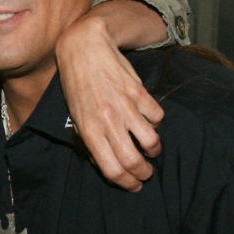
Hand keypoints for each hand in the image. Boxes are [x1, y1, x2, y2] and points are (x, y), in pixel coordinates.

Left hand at [56, 4, 163, 190]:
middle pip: (133, 161)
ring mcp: (125, 107)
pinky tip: (149, 120)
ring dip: (154, 150)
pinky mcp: (139, 92)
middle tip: (146, 172)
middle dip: (144, 173)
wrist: (84, 48)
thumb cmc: (77, 86)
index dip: (126, 182)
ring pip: (150, 142)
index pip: (111, 169)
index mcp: (89, 131)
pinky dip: (156, 122)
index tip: (134, 185)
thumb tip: (105, 163)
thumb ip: (90, 142)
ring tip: (150, 148)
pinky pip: (157, 116)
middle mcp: (108, 121)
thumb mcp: (76, 117)